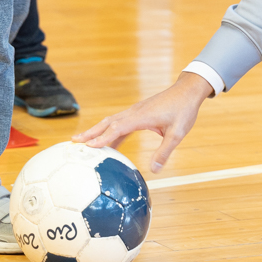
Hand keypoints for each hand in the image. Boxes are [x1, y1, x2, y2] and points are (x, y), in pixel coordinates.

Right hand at [73, 71, 211, 171]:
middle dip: (90, 133)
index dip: (102, 138)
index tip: (87, 147)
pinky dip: (108, 130)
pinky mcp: (138, 112)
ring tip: (82, 141)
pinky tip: (106, 140)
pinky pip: (119, 121)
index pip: (117, 128)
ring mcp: (135, 111)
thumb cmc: (184, 110)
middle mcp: (134, 112)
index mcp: (141, 116)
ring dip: (96, 130)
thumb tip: (155, 170)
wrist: (188, 91)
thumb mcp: (178, 133)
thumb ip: (165, 151)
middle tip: (73, 142)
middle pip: (107, 122)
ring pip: (111, 121)